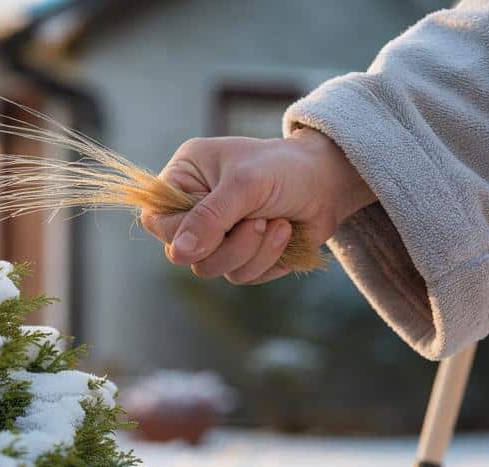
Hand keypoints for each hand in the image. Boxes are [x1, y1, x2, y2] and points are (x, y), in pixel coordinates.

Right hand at [139, 128, 375, 283]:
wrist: (330, 182)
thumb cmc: (285, 169)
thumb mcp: (244, 185)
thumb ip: (209, 218)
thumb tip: (179, 255)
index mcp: (184, 178)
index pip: (158, 220)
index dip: (181, 233)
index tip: (217, 228)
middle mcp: (195, 209)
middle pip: (185, 254)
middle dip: (228, 244)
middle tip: (259, 221)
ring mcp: (218, 235)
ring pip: (214, 269)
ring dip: (252, 252)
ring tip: (278, 224)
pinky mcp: (242, 255)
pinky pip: (242, 276)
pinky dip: (267, 260)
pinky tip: (285, 233)